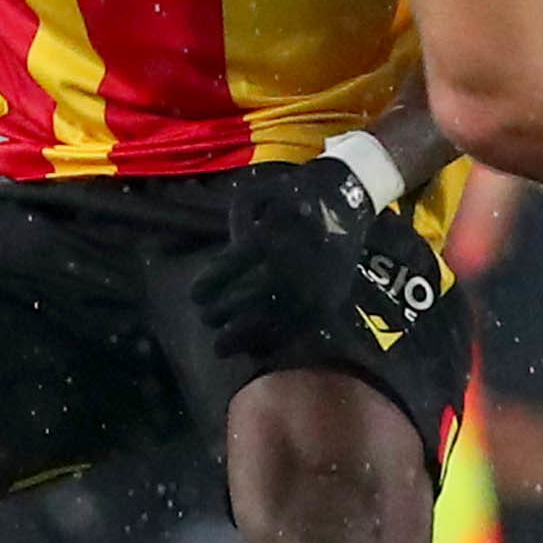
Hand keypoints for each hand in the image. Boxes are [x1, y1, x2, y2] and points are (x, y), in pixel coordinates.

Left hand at [191, 155, 447, 372]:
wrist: (347, 199)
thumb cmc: (293, 195)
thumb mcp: (258, 194)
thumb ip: (236, 223)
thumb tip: (225, 258)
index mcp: (273, 237)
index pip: (232, 267)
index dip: (210, 284)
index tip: (195, 296)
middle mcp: (293, 266)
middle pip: (249, 301)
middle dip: (222, 315)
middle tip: (206, 320)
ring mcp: (313, 287)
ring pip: (273, 324)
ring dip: (243, 338)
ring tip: (221, 346)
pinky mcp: (329, 300)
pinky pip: (297, 330)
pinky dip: (272, 342)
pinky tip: (253, 348)